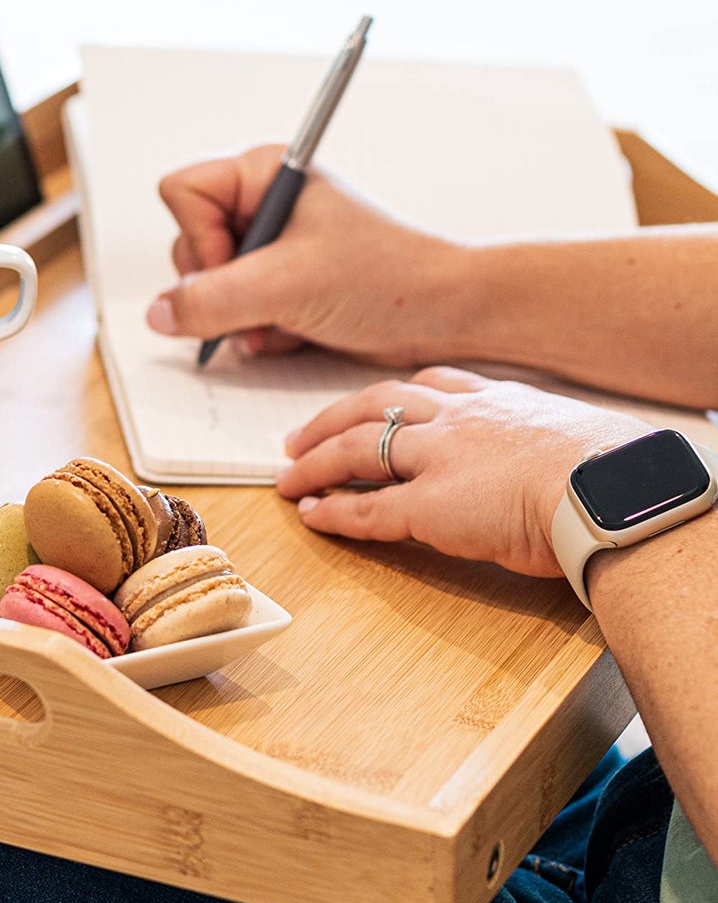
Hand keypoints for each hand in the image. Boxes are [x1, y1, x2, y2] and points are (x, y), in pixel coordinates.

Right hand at [147, 146, 466, 360]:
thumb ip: (213, 299)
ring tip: (282, 321)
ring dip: (239, 316)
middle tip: (261, 299)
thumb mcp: (288, 285)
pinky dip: (259, 331)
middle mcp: (264, 204)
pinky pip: (236, 311)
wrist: (445, 314)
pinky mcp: (283, 285)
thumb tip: (159, 313)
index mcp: (266, 174)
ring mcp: (272, 247)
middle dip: (220, 287)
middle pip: (188, 244)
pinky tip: (294, 333)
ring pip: (209, 285)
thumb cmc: (387, 277)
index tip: (238, 265)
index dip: (199, 238)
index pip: (182, 192)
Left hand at [277, 367, 650, 575]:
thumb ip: (553, 444)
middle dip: (331, 419)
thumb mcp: (581, 438)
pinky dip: (332, 513)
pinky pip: (367, 509)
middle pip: (376, 404)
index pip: (431, 386)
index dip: (394, 396)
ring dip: (314, 463)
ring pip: (357, 449)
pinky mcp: (430, 506)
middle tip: (298, 436)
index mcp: (498, 400)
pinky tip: (309, 516)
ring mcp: (439, 459)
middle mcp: (458, 420)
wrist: (613, 486)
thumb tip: (565, 465)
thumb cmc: (616, 471)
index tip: (370, 401)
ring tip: (287, 477)